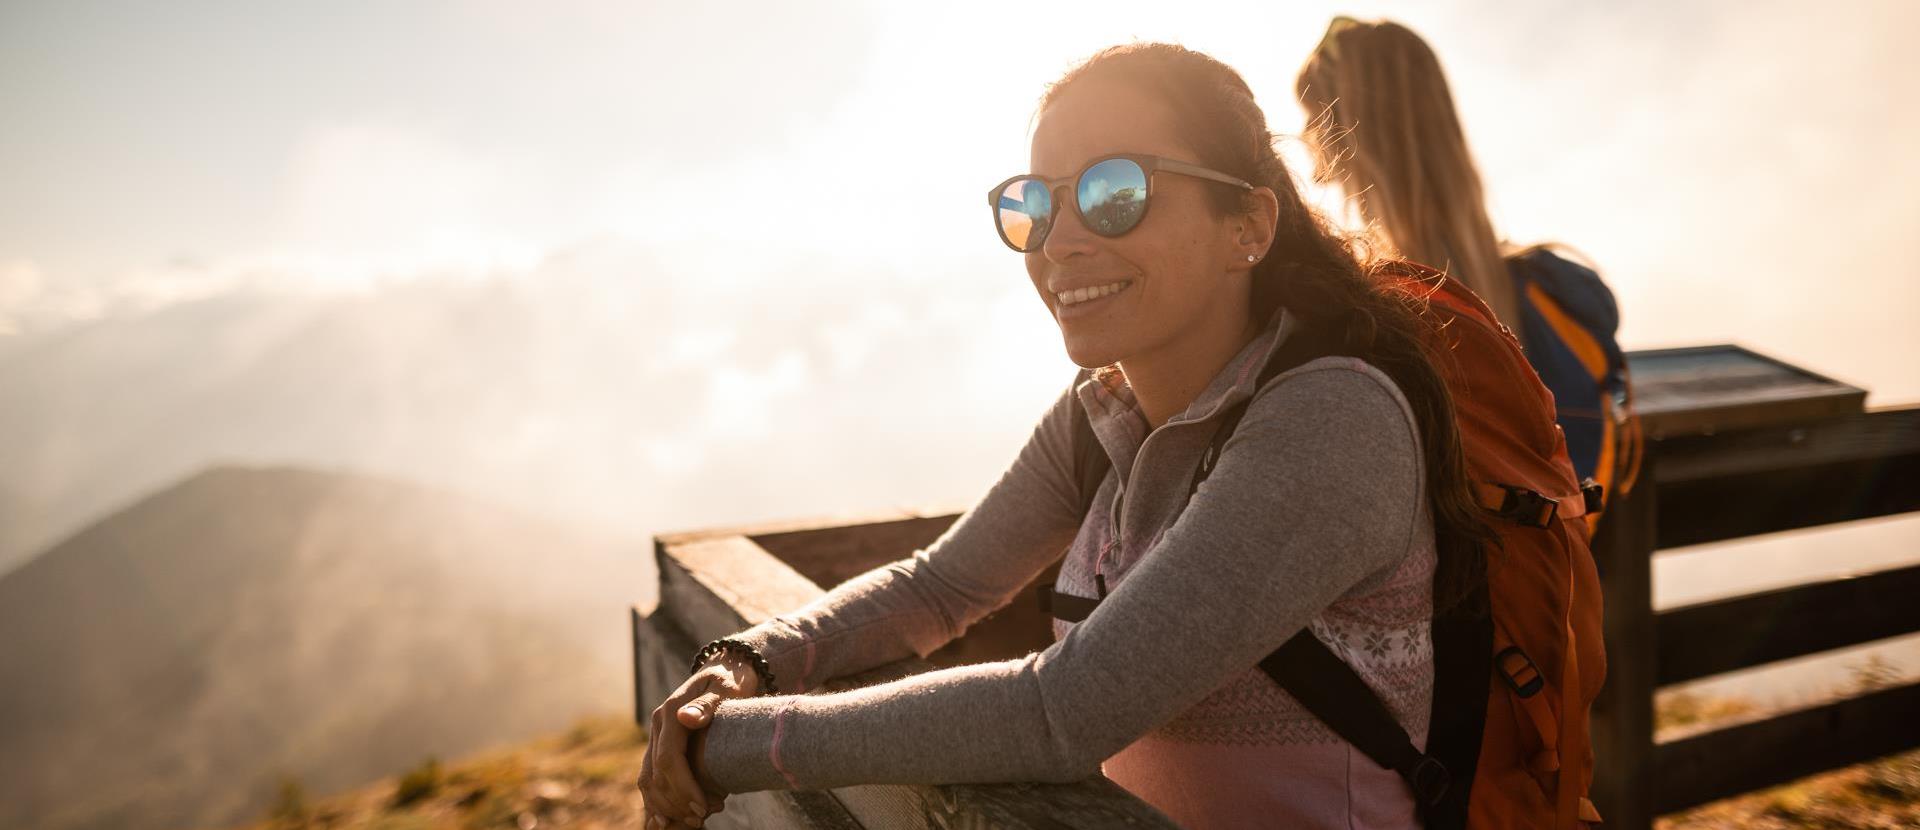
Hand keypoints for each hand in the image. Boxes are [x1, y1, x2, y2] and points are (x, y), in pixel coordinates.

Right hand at [638, 654, 759, 827]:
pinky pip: (652, 780)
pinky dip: (658, 802)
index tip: (704, 807)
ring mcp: (657, 737)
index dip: (683, 787)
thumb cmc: (731, 683)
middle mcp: (658, 726)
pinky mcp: (661, 747)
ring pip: (649, 781)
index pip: (668, 758)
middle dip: (677, 803)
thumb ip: (707, 705)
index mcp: (670, 712)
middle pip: (655, 776)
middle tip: (703, 819)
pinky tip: (669, 822)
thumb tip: (686, 717)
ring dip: (667, 806)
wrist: (726, 672)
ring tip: (695, 821)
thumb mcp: (726, 689)